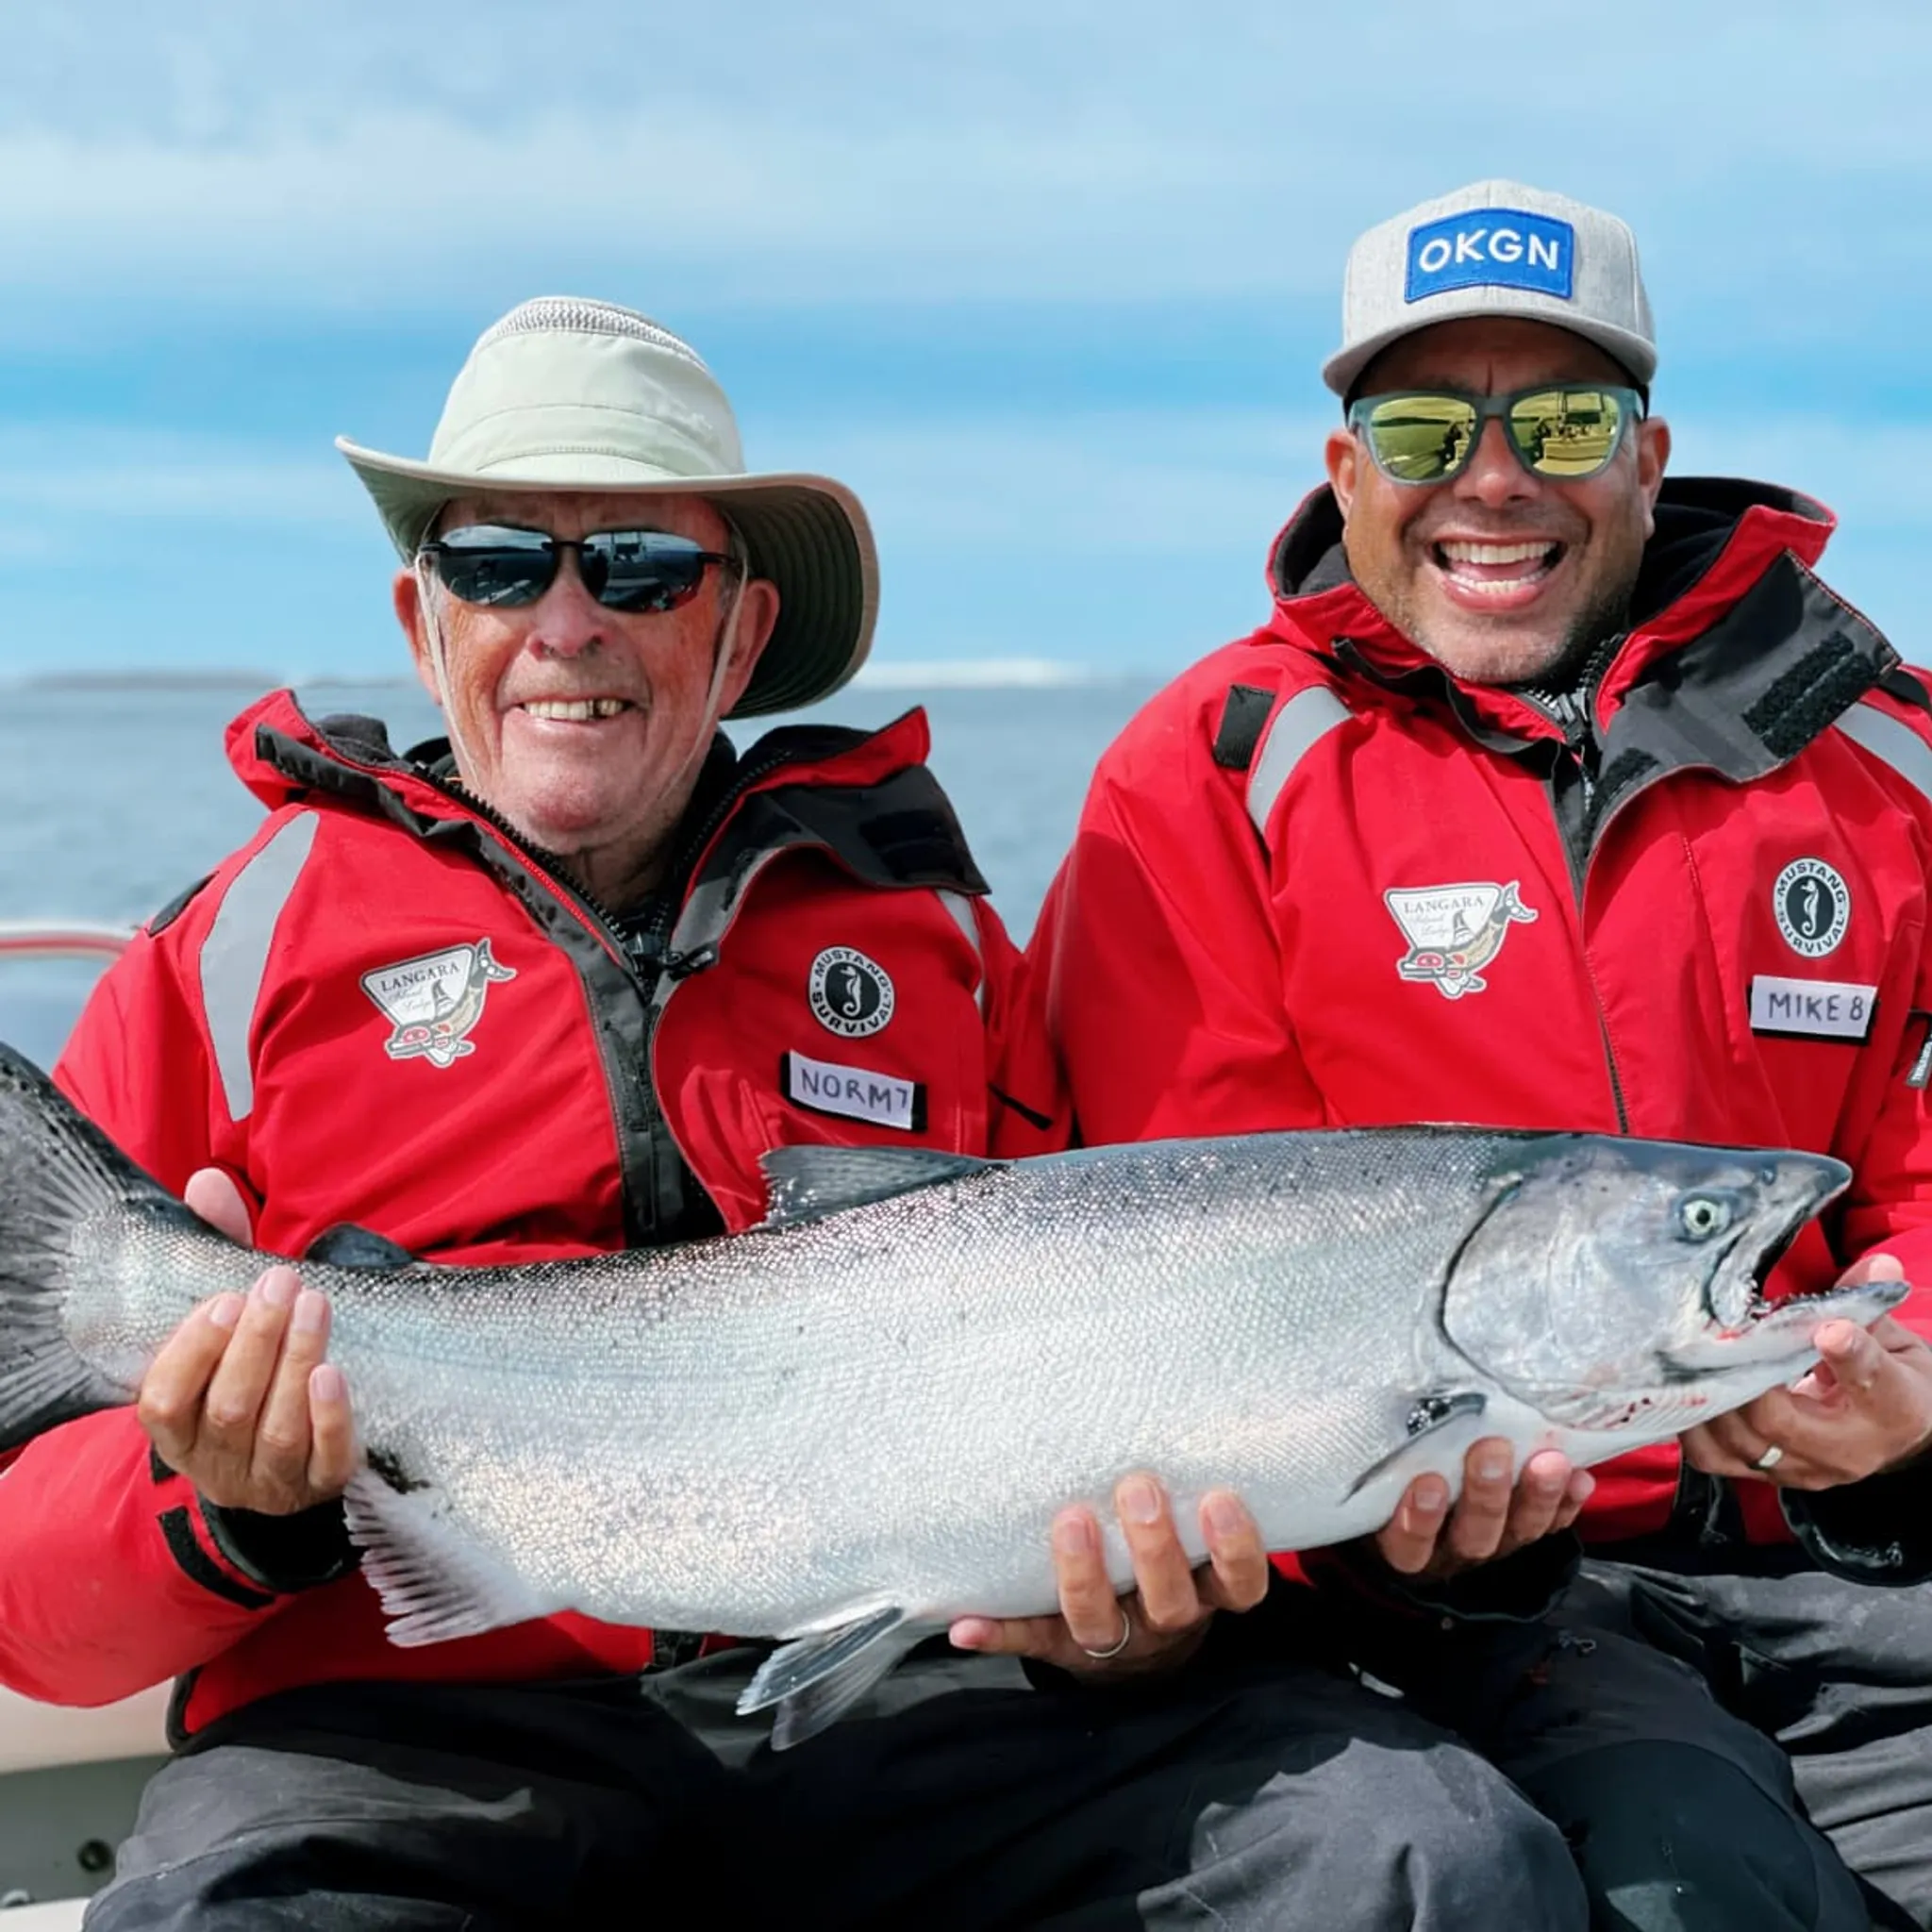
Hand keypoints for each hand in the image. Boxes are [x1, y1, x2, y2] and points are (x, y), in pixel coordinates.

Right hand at [137, 1168, 355, 1514]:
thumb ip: (218, 1251)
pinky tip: (334, 1372)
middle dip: (256, 1341)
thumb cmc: (248, 1366)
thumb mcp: (229, 1315)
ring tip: (315, 1307)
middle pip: (229, 1407)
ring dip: (294, 1363)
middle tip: (282, 1283)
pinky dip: (329, 1418)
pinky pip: (324, 1460)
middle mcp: (215, 1460)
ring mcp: (268, 1480)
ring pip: (276, 1429)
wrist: (289, 1456)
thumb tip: (207, 1182)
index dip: (192, 1351)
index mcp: (176, 1427)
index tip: (225, 1300)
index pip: (164, 1400)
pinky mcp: (319, 1486)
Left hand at [949, 1474, 1268, 1678]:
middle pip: (1170, 1603)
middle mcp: (1164, 1622)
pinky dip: (997, 1633)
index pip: (1238, 1585)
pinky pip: (1029, 1640)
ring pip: (1100, 1624)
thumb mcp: (1199, 1536)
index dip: (1236, 1550)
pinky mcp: (1059, 1647)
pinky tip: (965, 1622)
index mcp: (1205, 1593)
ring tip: (1070, 1520)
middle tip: (1139, 1488)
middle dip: (1155, 1548)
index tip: (1221, 1498)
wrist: (1142, 1653)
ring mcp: (1112, 1640)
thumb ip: (1198, 1487)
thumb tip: (1202, 1398)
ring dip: (1082, 1575)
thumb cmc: (1171, 1562)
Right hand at [1374, 1438, 1593, 1579]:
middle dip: (1486, 1495)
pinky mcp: (1523, 1534)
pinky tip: (1580, 1478)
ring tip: (1550, 1461)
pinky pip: (1551, 1528)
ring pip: (1518, 1535)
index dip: (1419, 1520)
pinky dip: (1566, 1504)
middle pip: (1473, 1537)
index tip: (1428, 1482)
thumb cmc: (1386, 1479)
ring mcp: (1492, 1545)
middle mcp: (1450, 1550)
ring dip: (1535, 1498)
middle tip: (1493, 1451)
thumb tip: (1390, 1394)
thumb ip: (1382, 1452)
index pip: (1408, 1544)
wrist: (1415, 1506)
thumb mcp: (1374, 1474)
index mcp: (1403, 1543)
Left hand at [1684, 1255, 1931, 1489]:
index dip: (1849, 1355)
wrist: (1898, 1433)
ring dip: (1708, 1401)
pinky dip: (1692, 1427)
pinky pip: (1715, 1459)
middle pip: (1781, 1422)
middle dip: (1740, 1381)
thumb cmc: (1893, 1380)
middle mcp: (1845, 1450)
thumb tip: (1878, 1265)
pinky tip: (1681, 1391)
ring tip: (1687, 1362)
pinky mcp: (1769, 1474)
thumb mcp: (1896, 1342)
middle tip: (1715, 1341)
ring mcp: (1803, 1470)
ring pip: (1740, 1444)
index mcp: (1892, 1408)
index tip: (1829, 1329)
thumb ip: (1871, 1304)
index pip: (1871, 1382)